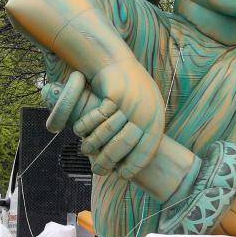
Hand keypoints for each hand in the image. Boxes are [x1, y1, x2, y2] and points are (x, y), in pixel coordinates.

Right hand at [44, 65, 163, 178]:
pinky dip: (86, 126)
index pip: (146, 150)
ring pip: (107, 133)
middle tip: (97, 169)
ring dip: (93, 144)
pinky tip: (79, 131)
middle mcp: (146, 113)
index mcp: (156, 119)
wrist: (116, 61)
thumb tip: (135, 159)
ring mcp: (130, 103)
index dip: (133, 166)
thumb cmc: (130, 88)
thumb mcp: (146, 107)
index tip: (121, 175)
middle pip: (124, 145)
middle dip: (108, 160)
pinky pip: (97, 118)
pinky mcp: (114, 96)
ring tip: (85, 150)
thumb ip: (143, 129)